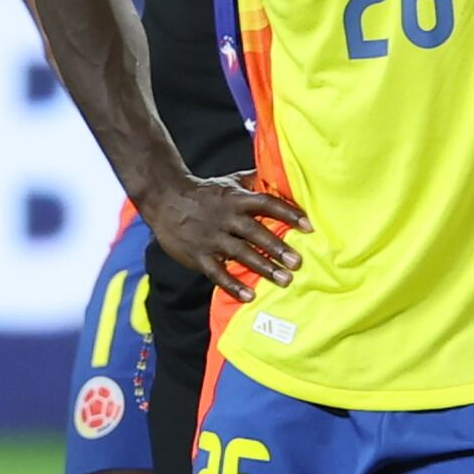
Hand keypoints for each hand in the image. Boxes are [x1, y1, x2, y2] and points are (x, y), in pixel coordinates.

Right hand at [145, 172, 309, 302]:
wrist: (165, 199)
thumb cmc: (204, 192)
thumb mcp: (229, 181)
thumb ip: (255, 181)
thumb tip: (282, 177)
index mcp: (236, 198)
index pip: (266, 204)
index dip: (288, 214)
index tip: (308, 226)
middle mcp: (226, 218)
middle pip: (255, 232)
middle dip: (277, 247)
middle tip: (297, 262)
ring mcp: (211, 238)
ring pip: (240, 254)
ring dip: (263, 267)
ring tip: (284, 280)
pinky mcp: (198, 256)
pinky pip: (217, 273)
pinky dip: (233, 285)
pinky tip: (250, 296)